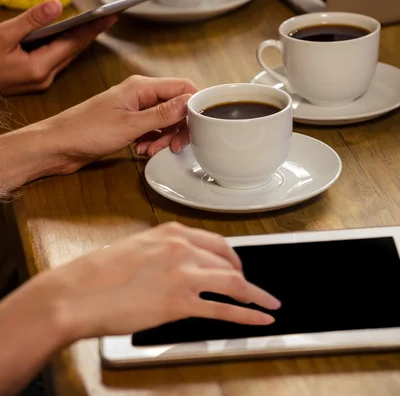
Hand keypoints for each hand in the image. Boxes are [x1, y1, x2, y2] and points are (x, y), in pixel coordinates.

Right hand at [0, 0, 115, 94]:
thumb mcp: (1, 35)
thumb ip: (30, 20)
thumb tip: (56, 5)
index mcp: (37, 69)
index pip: (72, 44)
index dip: (92, 28)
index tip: (110, 15)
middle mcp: (42, 78)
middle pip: (73, 51)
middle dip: (91, 33)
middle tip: (109, 16)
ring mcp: (38, 82)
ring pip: (65, 56)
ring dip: (79, 40)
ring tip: (96, 23)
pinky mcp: (31, 80)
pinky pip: (54, 60)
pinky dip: (64, 47)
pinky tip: (70, 35)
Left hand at [42, 75, 196, 173]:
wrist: (56, 146)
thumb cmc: (84, 131)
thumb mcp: (129, 125)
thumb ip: (162, 114)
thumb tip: (190, 102)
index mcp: (141, 87)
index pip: (182, 87)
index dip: (194, 106)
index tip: (198, 126)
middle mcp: (139, 94)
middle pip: (176, 105)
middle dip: (178, 127)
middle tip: (174, 145)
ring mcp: (134, 109)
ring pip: (164, 120)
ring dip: (164, 137)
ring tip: (151, 150)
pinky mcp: (128, 123)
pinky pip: (152, 129)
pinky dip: (152, 141)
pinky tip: (142, 151)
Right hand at [42, 222, 280, 342]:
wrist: (78, 293)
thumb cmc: (99, 273)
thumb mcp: (137, 249)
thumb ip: (164, 253)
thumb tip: (180, 265)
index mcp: (171, 233)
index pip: (216, 242)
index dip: (233, 257)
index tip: (239, 265)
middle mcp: (182, 249)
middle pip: (228, 262)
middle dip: (244, 276)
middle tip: (251, 288)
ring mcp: (183, 275)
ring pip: (233, 283)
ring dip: (256, 295)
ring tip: (268, 304)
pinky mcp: (180, 303)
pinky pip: (224, 309)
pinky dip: (248, 315)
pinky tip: (259, 318)